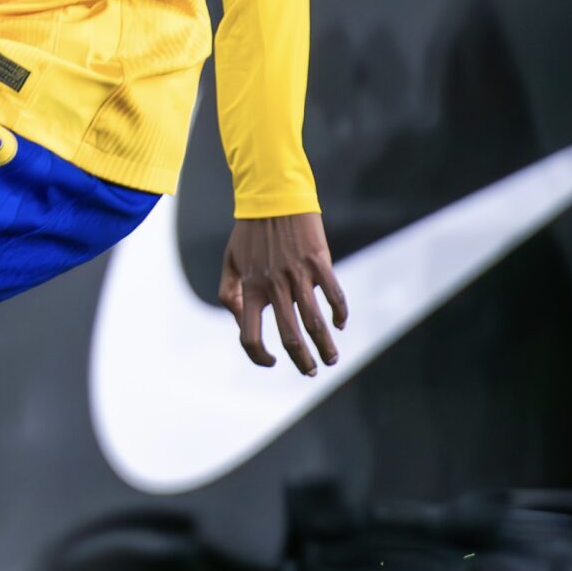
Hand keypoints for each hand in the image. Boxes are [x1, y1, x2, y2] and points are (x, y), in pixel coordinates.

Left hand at [219, 213, 347, 376]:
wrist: (273, 198)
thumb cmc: (250, 233)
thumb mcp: (230, 262)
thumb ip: (231, 294)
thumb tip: (244, 321)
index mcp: (250, 289)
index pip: (250, 336)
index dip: (259, 357)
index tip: (271, 361)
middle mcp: (273, 287)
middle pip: (289, 337)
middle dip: (302, 361)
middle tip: (310, 372)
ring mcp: (298, 276)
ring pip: (315, 323)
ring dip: (325, 346)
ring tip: (331, 359)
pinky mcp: (319, 263)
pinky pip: (334, 296)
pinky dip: (340, 314)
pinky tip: (341, 324)